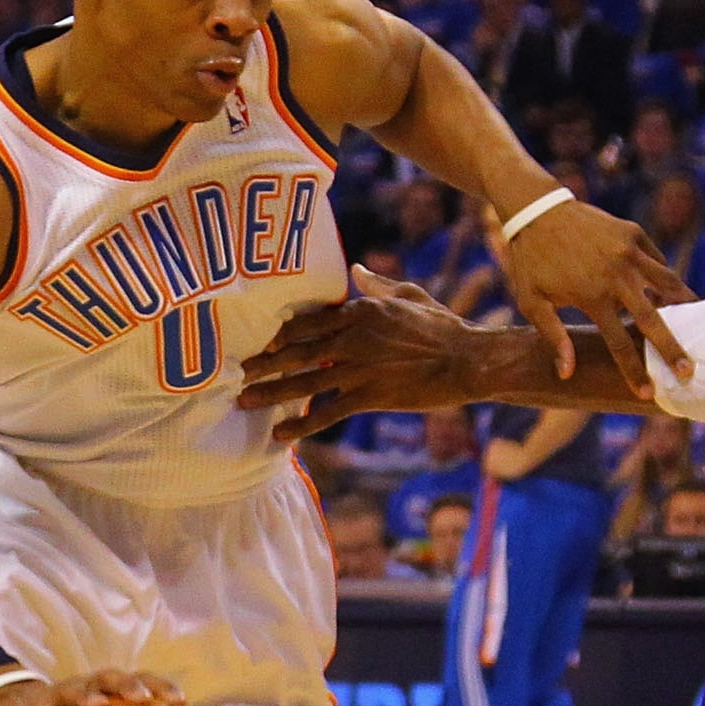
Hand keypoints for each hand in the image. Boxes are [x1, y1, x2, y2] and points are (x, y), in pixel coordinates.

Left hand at [239, 268, 516, 436]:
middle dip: (263, 364)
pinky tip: (281, 436)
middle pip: (296, 352)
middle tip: (237, 373)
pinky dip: (302, 426)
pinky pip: (327, 413)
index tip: (261, 343)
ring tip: (244, 401)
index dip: (281, 334)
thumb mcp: (409, 295)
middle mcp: (351, 338)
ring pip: (303, 383)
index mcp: (360, 311)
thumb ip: (378, 285)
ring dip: (270, 393)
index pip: (309, 321)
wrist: (467, 360)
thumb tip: (356, 269)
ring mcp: (358, 369)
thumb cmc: (442, 326)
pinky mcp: (369, 397)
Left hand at [495, 198, 690, 393]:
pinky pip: (656, 260)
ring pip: (667, 283)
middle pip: (654, 320)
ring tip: (699, 323)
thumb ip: (553, 337)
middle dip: (673, 348)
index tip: (647, 393)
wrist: (537, 210)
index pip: (620, 344)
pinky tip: (671, 290)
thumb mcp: (532, 302)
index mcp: (593, 297)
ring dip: (683, 304)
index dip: (634, 371)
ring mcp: (629, 251)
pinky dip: (664, 276)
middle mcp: (617, 276)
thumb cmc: (531, 261)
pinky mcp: (633, 233)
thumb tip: (567, 374)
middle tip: (690, 370)